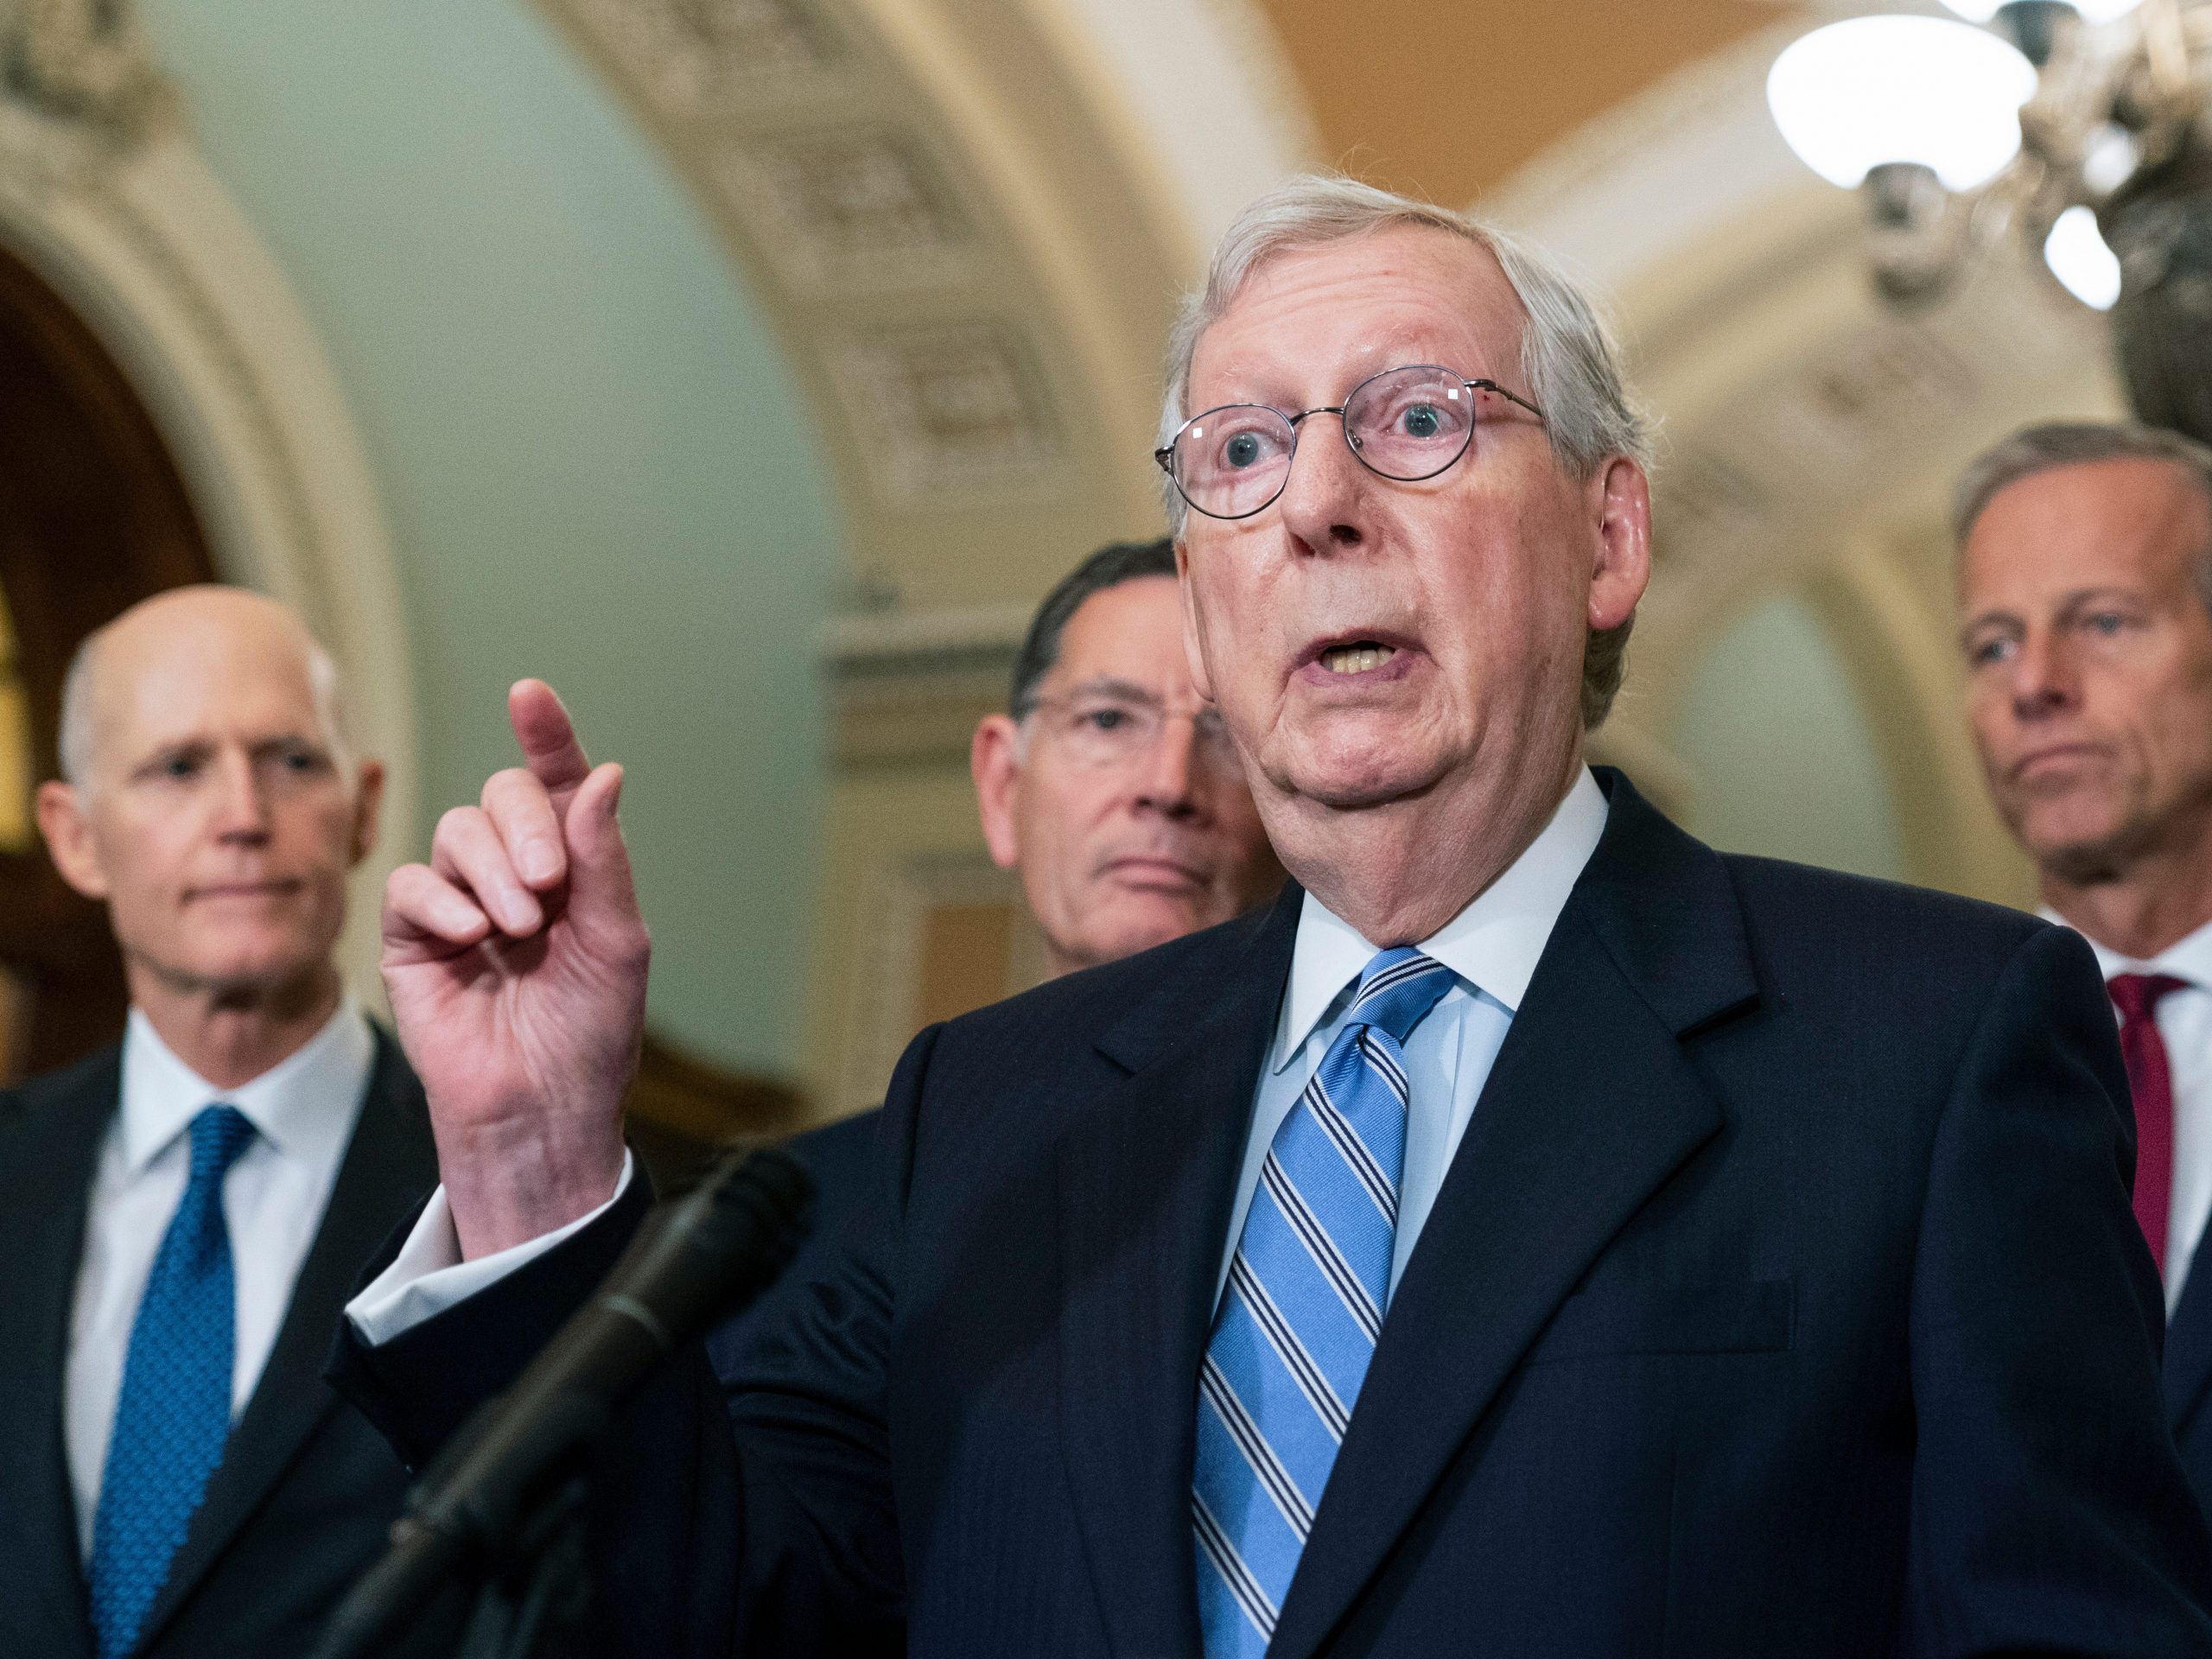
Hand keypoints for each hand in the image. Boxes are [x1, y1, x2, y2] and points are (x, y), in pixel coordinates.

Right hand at [382, 681, 649, 1257]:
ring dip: (490, 870)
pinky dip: (442, 904)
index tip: (531, 695)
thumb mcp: (617, 941)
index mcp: (573, 867)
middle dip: (525, 827)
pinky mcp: (414, 939)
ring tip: (517, 930)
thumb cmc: (590, 1033)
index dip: (547, 736)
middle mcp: (515, 873)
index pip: (557, 783)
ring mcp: (461, 902)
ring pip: (455, 831)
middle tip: (549, 887)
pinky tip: (472, 940)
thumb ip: (603, 858)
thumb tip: (604, 773)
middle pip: (501, 795)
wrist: (544, 1108)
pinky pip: (411, 887)